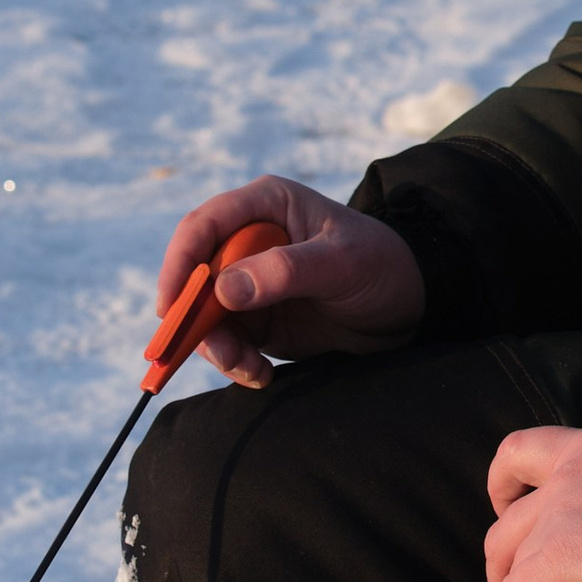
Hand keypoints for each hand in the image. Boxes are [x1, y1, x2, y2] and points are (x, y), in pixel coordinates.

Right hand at [153, 175, 423, 389]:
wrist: (411, 306)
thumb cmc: (382, 266)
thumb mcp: (341, 263)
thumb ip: (285, 271)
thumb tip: (224, 289)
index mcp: (265, 206)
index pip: (202, 227)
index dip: (179, 265)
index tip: (170, 307)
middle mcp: (249, 240)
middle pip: (195, 277)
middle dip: (195, 319)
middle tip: (215, 353)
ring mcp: (250, 281)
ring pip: (206, 316)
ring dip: (218, 348)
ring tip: (251, 370)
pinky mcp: (258, 319)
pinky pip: (228, 342)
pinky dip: (236, 363)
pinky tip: (261, 375)